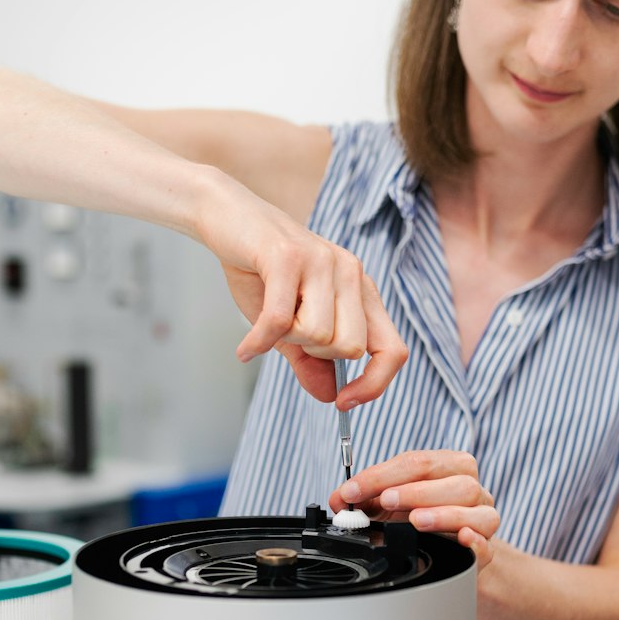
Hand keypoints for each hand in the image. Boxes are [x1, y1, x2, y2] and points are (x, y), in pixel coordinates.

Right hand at [201, 184, 406, 403]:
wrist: (225, 217)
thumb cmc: (260, 272)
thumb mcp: (289, 324)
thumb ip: (311, 360)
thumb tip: (328, 397)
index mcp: (361, 289)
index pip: (393, 349)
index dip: (374, 383)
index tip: (343, 402)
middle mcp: (351, 272)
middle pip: (350, 348)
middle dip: (315, 354)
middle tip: (288, 336)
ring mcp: (323, 261)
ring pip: (319, 335)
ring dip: (285, 340)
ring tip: (267, 321)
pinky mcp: (288, 257)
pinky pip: (280, 322)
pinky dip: (259, 342)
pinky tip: (246, 348)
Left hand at [329, 450, 499, 567]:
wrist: (449, 549)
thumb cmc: (420, 517)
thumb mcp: (390, 504)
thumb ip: (366, 497)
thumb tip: (340, 499)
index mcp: (450, 467)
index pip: (420, 462)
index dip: (383, 475)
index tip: (353, 490)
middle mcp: (473, 489)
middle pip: (456, 481)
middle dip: (417, 490)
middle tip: (387, 501)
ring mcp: (483, 519)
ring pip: (477, 510)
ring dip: (444, 514)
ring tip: (416, 520)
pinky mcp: (486, 550)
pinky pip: (488, 545)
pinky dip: (475, 542)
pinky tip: (462, 539)